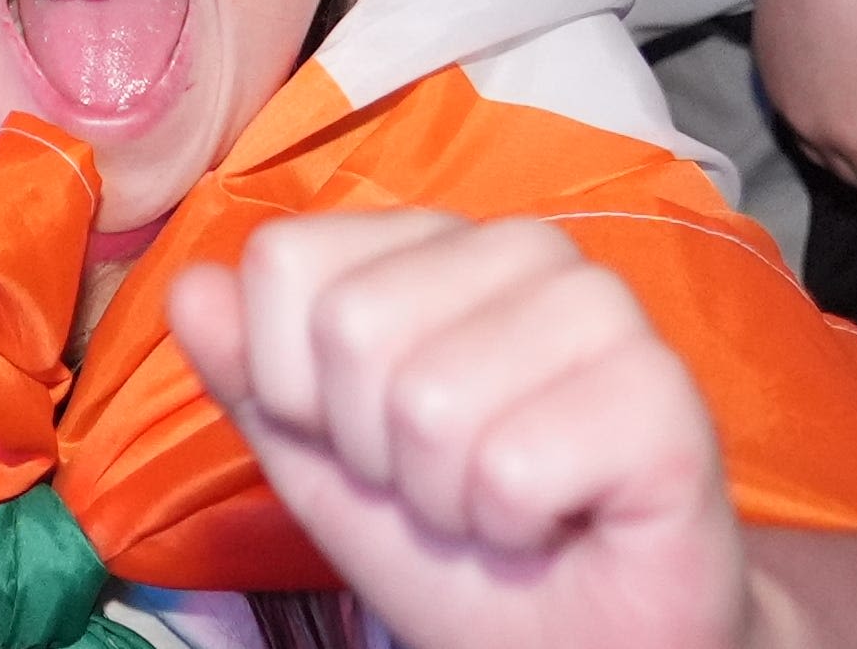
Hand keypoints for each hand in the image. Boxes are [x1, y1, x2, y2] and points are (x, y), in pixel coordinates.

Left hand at [165, 210, 747, 648]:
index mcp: (435, 246)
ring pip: (431, 398)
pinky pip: (514, 464)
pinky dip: (516, 525)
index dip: (299, 391)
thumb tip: (193, 288)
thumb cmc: (466, 555)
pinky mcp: (663, 391)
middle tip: (448, 487)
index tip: (371, 448)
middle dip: (376, 453)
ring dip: (450, 497)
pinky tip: (559, 522)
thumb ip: (255, 379)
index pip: (286, 262)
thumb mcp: (324, 473)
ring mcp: (602, 308)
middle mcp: (524, 249)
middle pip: (351, 328)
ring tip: (503, 506)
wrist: (588, 642)